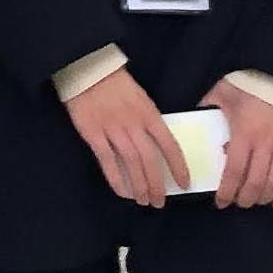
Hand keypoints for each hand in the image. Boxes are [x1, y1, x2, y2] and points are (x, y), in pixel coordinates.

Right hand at [63, 64, 190, 209]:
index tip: (184, 184)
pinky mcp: (93, 134)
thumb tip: (158, 145)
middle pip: (150, 159)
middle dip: (157, 184)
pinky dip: (115, 179)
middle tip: (159, 202)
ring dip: (139, 185)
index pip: (169, 144)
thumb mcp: (141, 97)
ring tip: (143, 201)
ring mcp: (113, 129)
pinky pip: (106, 161)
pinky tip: (122, 192)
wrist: (88, 70)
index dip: (178, 166)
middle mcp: (134, 124)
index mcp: (149, 113)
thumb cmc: (116, 83)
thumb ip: (148, 119)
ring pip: (130, 163)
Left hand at [209, 78, 272, 210]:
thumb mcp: (225, 91)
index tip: (220, 202)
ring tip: (254, 201)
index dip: (227, 191)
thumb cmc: (254, 83)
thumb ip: (208, 104)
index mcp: (245, 132)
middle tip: (237, 202)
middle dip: (244, 199)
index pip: (234, 171)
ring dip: (263, 197)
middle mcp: (266, 143)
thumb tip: (191, 114)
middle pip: (255, 182)